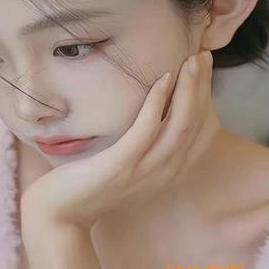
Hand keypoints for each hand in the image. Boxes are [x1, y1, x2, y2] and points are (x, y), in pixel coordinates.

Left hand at [21, 50, 218, 229]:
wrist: (60, 214)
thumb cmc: (91, 184)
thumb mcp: (128, 166)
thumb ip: (146, 147)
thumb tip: (152, 113)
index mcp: (169, 172)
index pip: (203, 134)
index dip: (208, 99)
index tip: (204, 70)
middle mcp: (164, 173)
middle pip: (196, 125)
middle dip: (203, 87)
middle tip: (202, 54)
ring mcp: (144, 171)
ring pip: (179, 126)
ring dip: (188, 90)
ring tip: (190, 60)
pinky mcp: (121, 165)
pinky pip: (146, 130)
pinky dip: (157, 103)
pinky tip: (162, 79)